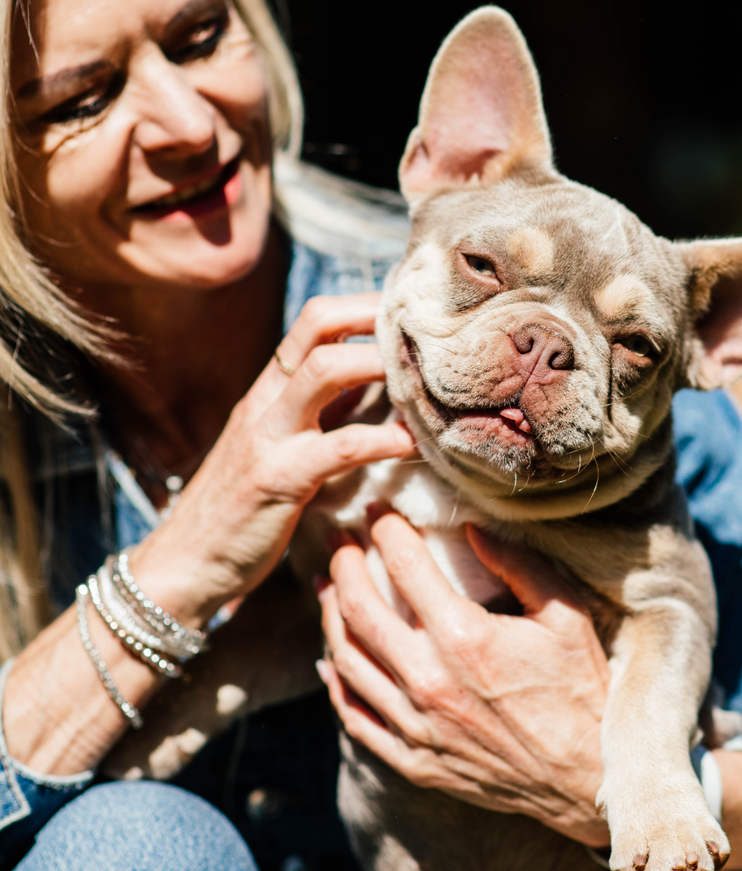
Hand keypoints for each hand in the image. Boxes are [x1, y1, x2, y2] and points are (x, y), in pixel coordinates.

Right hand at [131, 294, 414, 623]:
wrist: (185, 564)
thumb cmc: (243, 507)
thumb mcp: (282, 445)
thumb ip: (323, 413)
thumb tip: (380, 388)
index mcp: (270, 389)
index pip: (315, 319)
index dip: (366, 305)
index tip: (413, 314)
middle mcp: (266, 400)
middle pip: (318, 324)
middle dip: (375, 317)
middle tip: (427, 335)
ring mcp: (269, 436)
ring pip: (324, 369)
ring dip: (380, 365)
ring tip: (425, 381)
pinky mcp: (278, 479)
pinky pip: (340, 446)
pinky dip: (384, 440)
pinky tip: (416, 447)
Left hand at [317, 512, 612, 846]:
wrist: (589, 776)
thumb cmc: (581, 688)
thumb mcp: (565, 614)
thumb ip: (519, 564)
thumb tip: (473, 528)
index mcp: (466, 638)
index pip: (405, 566)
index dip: (386, 529)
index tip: (378, 511)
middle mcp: (429, 680)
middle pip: (359, 608)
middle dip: (343, 564)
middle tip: (339, 541)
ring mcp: (415, 725)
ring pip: (346, 659)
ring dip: (329, 614)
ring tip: (327, 586)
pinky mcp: (412, 760)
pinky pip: (354, 716)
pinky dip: (334, 683)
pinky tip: (330, 658)